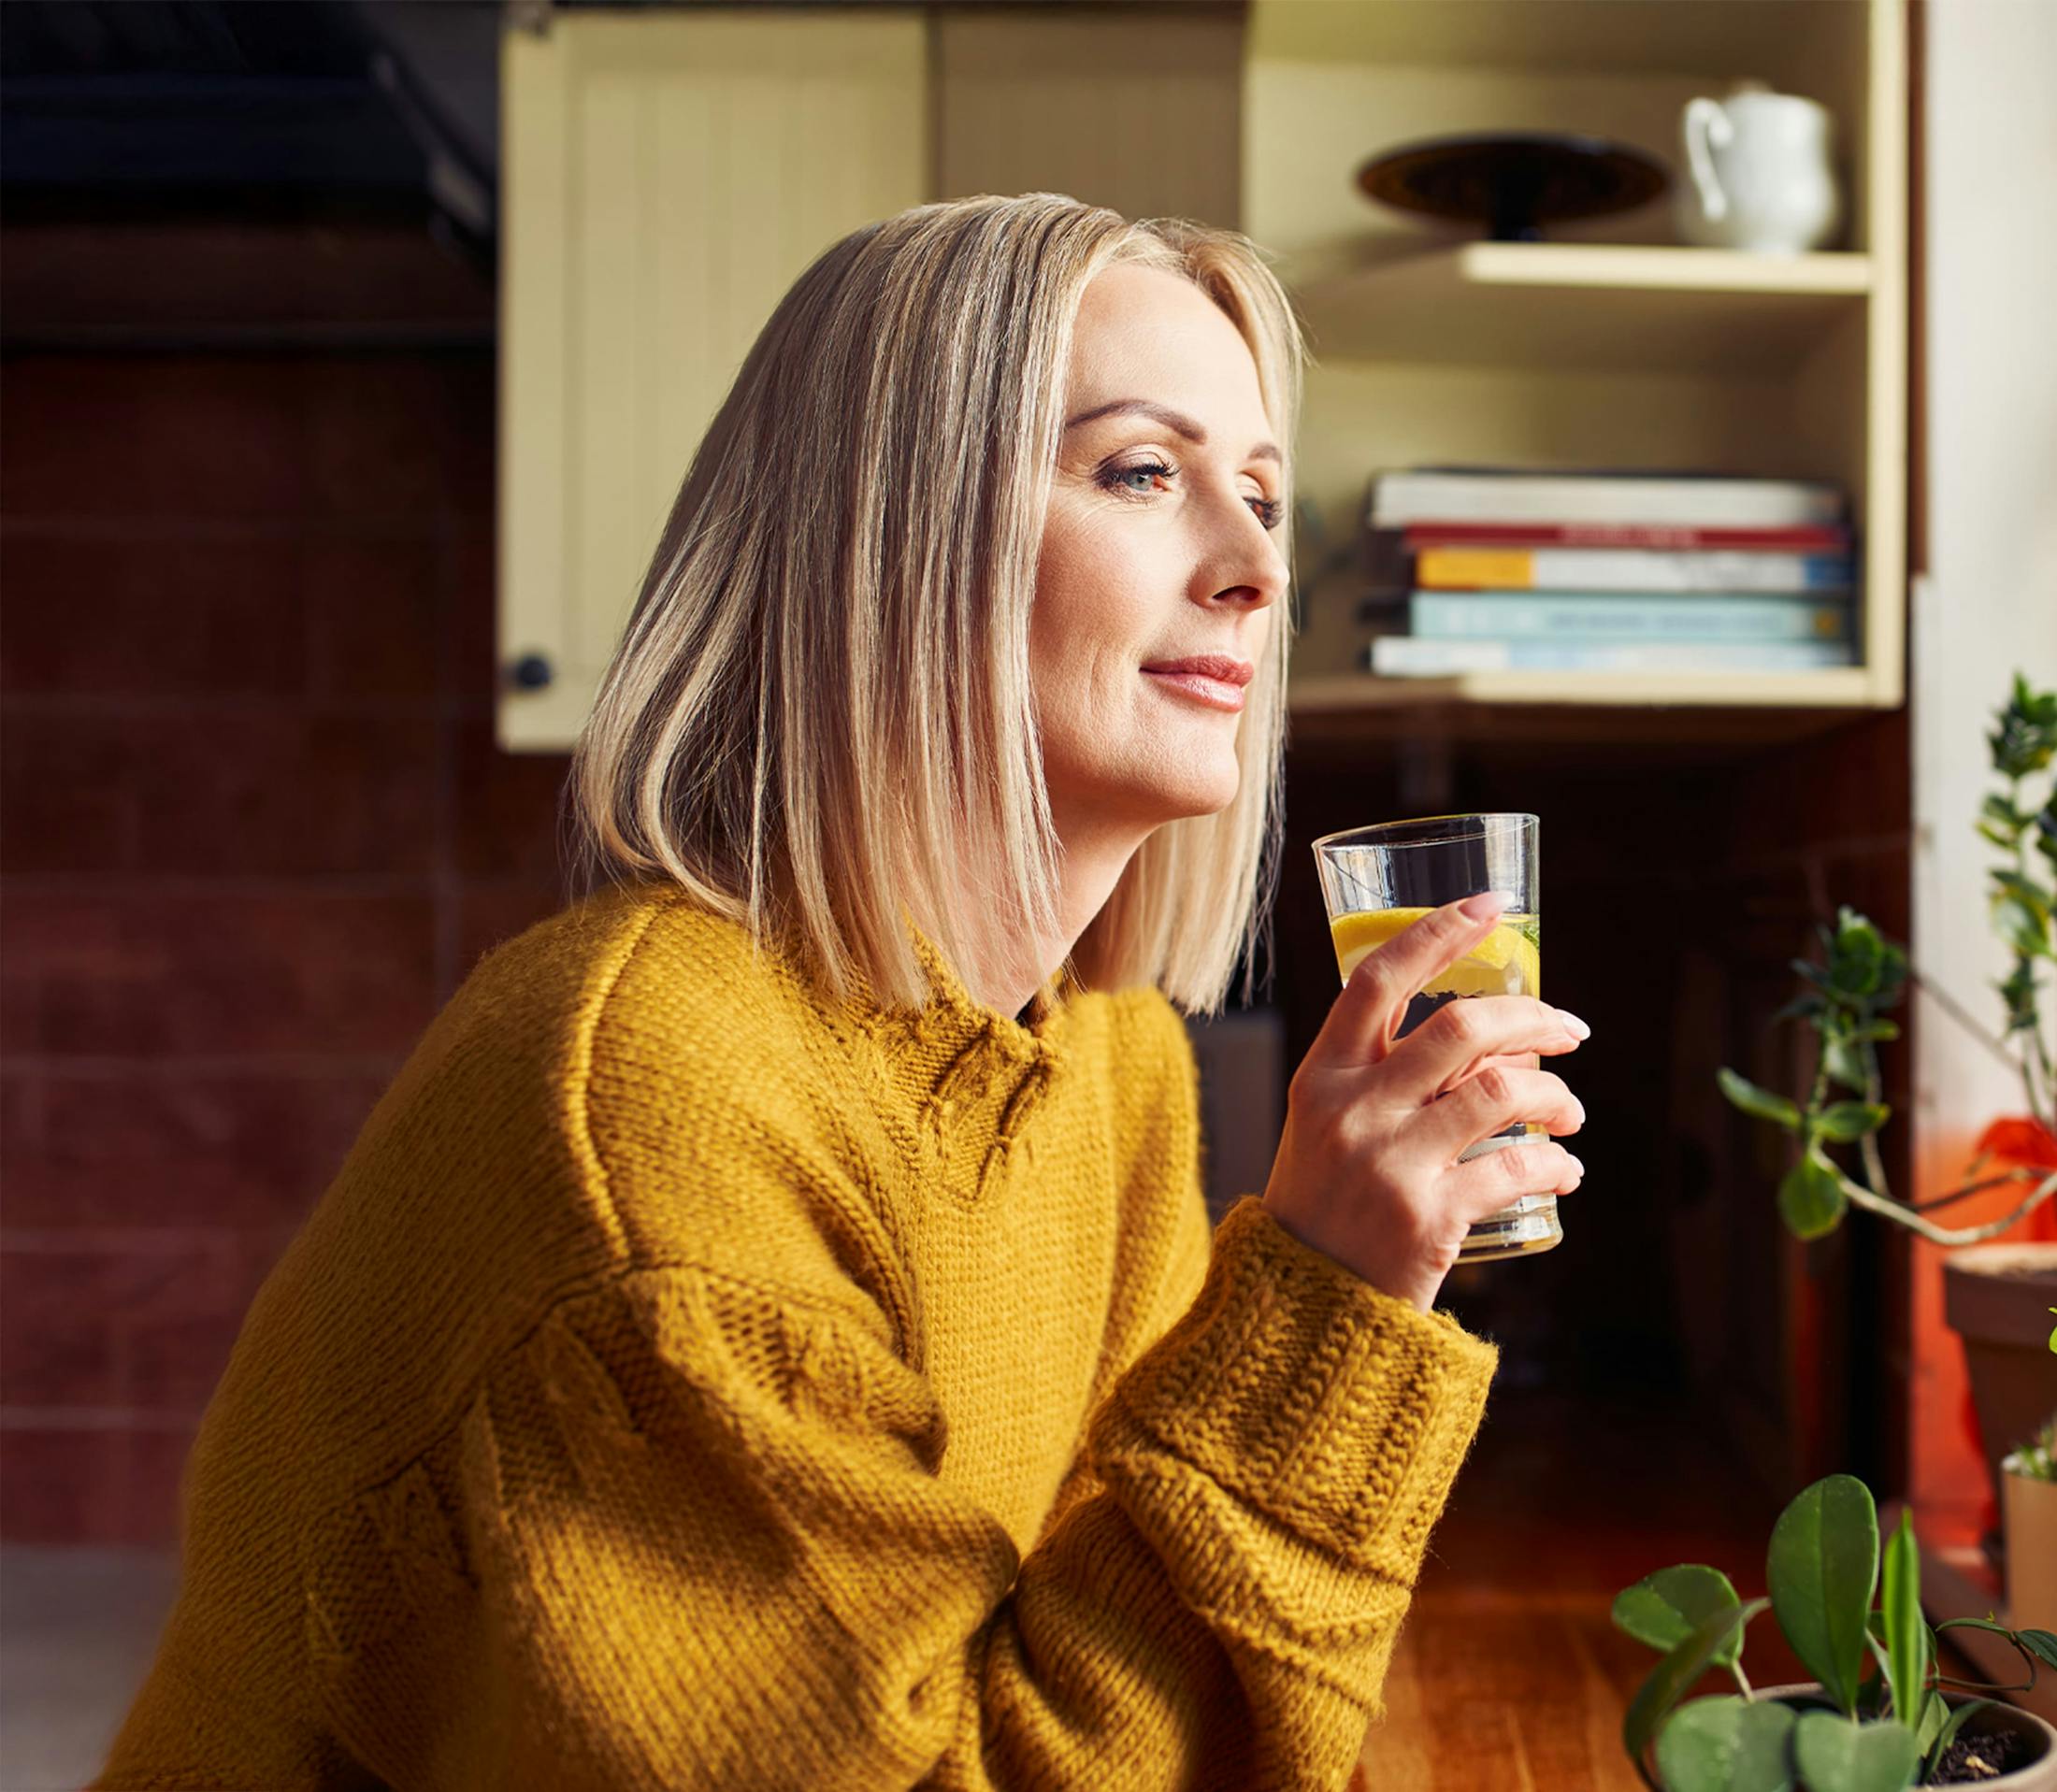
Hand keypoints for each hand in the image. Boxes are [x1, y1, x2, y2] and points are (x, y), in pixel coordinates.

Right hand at [1260, 893, 1587, 1312]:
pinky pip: (1519, 1168)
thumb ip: (1379, 1079)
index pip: (1379, 979)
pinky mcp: (1430, 1219)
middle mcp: (1354, 1110)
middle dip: (1534, 1017)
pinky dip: (1557, 1164)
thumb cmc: (1324, 1206)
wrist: (1300, 1309)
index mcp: (1322, 1076)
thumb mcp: (1325, 1126)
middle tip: (1571, 1029)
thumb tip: (1481, 1033)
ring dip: (1556, 1094)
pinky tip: (1565, 1170)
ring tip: (1569, 1111)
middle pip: (1461, 1028)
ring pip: (1503, 1093)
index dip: (1439, 932)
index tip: (1491, 906)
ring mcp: (1392, 1164)